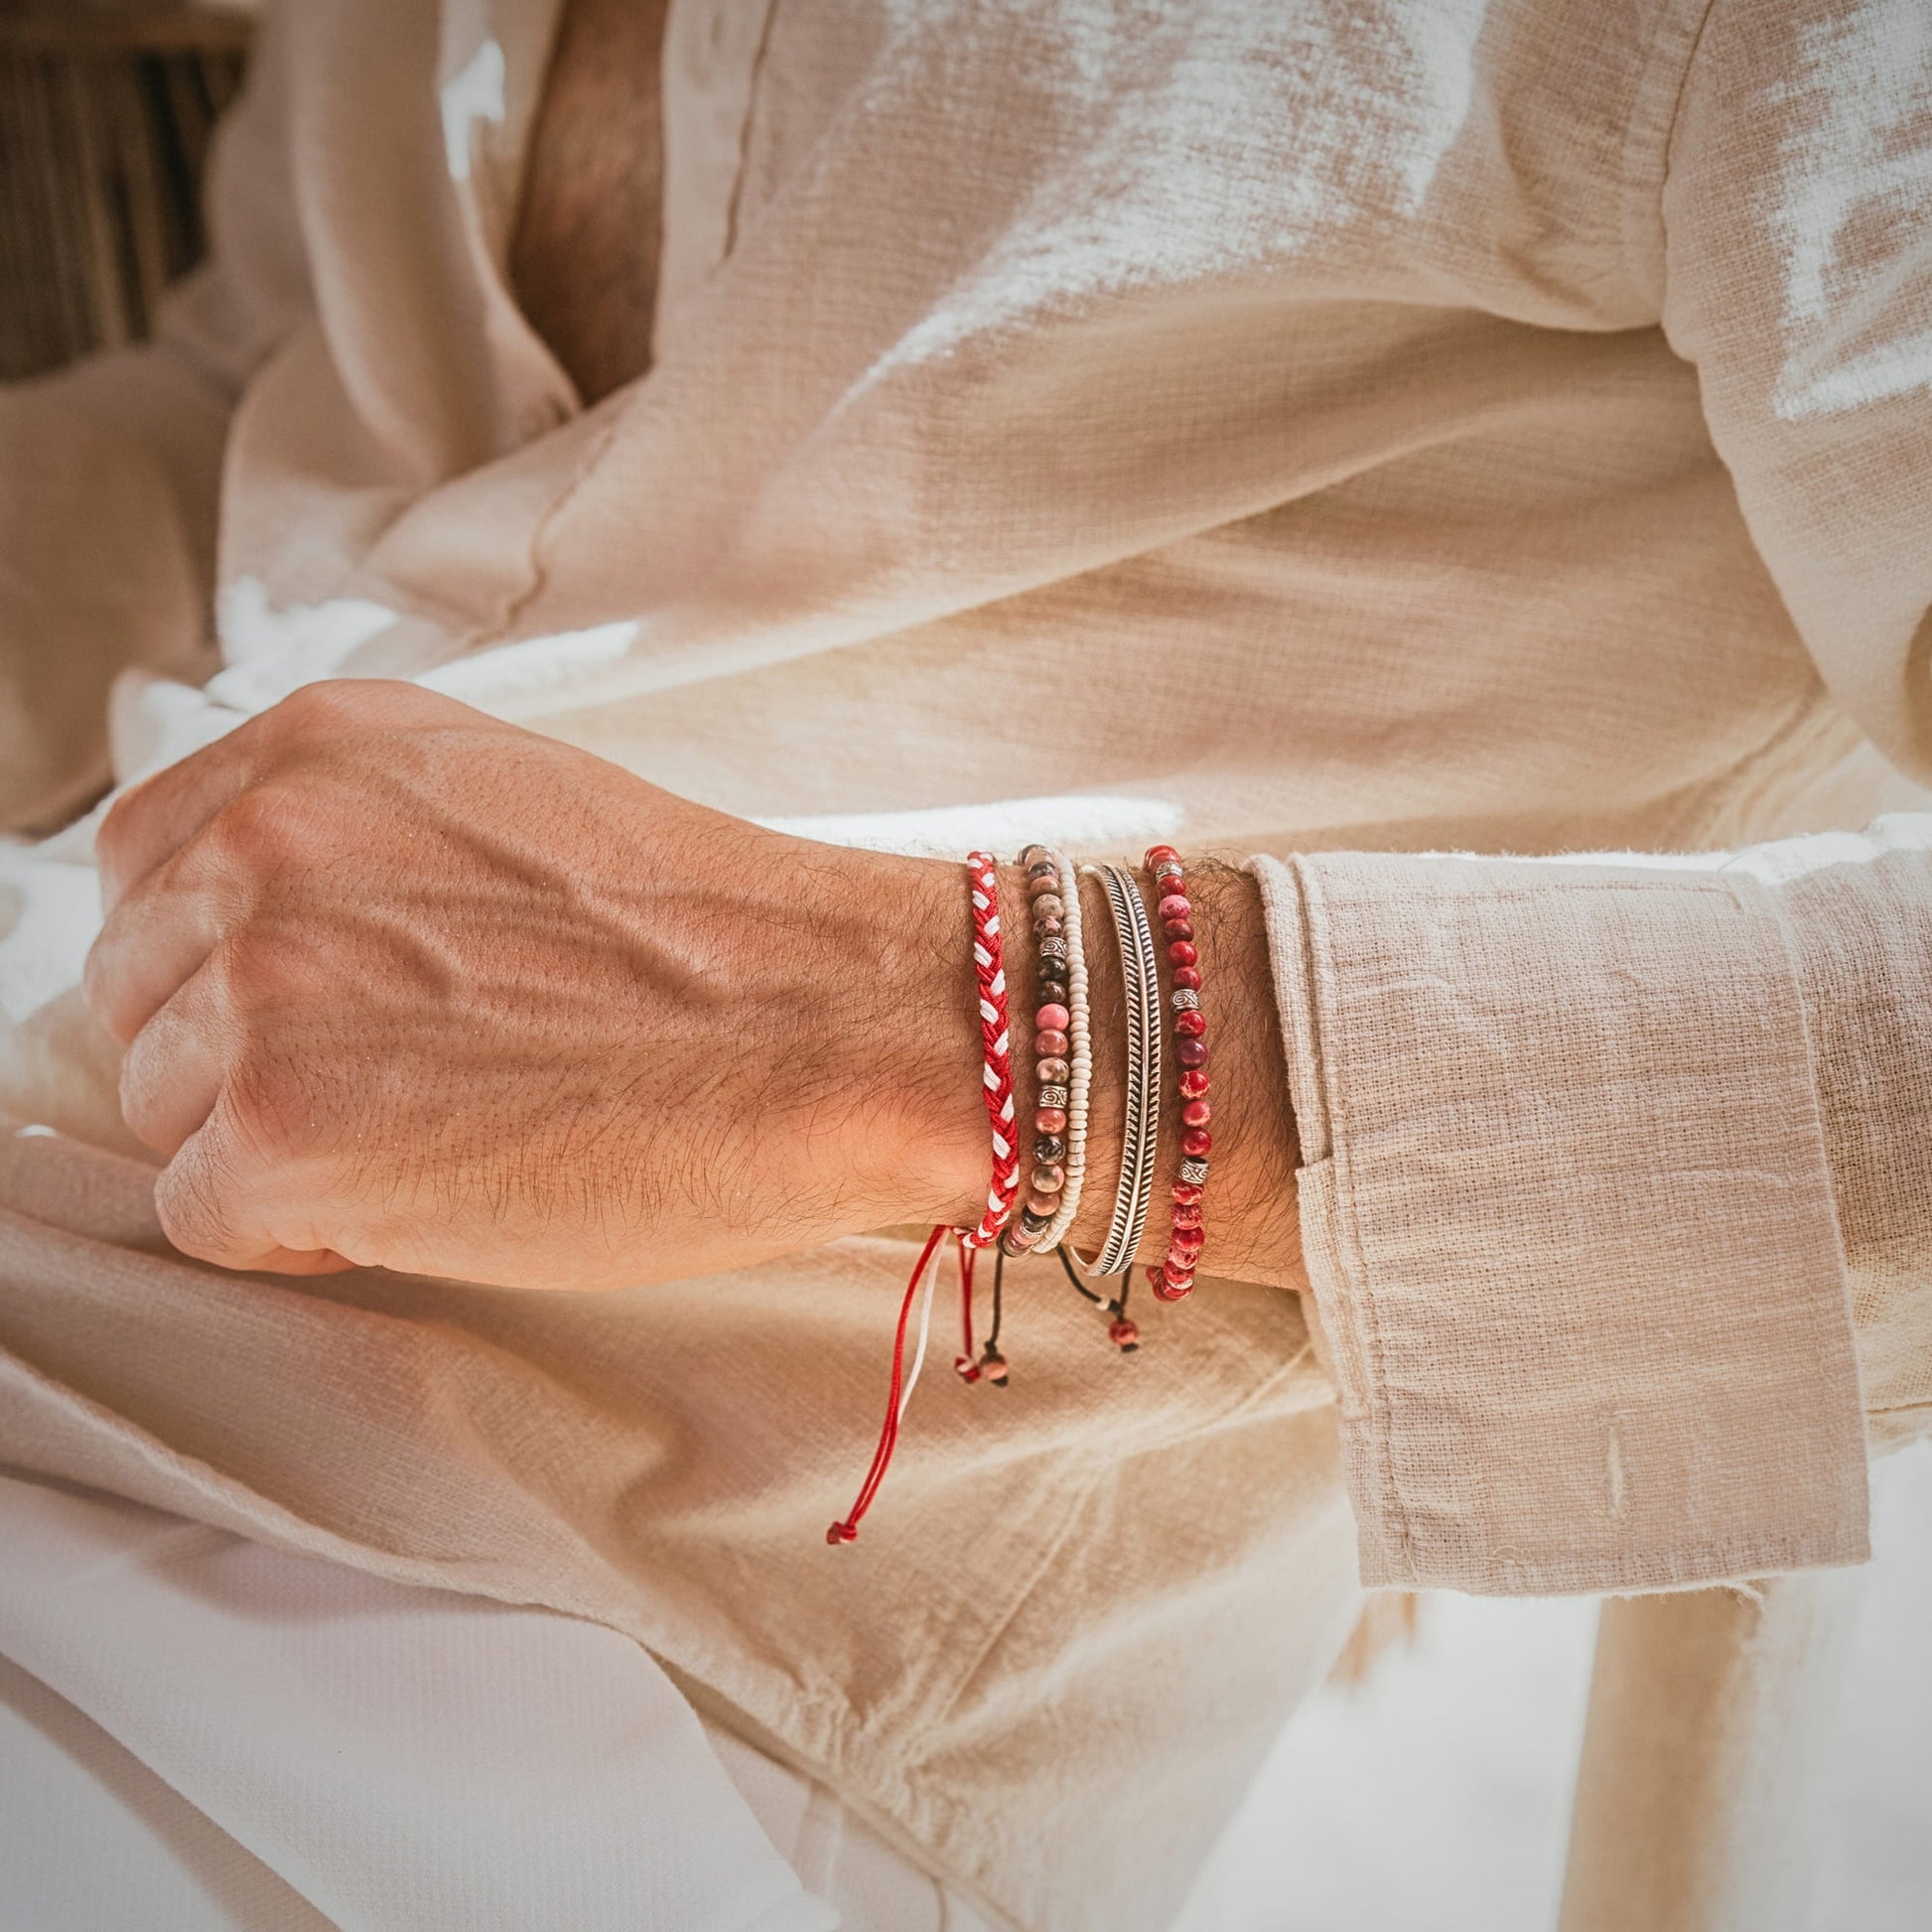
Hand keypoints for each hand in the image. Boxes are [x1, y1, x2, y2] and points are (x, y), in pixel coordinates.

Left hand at [84, 681, 988, 1285]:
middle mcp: (262, 842)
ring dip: (280, 1149)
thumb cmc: (710, 943)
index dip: (220, 966)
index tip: (315, 1014)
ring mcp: (260, 984)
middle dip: (245, 1062)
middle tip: (409, 1088)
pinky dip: (297, 1232)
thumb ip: (354, 844)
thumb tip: (243, 948)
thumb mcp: (505, 810)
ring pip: (165, 1113)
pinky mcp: (280, 1129)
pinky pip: (204, 1216)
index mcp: (319, 748)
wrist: (832, 1024)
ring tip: (445, 1136)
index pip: (145, 870)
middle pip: (141, 998)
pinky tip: (435, 1194)